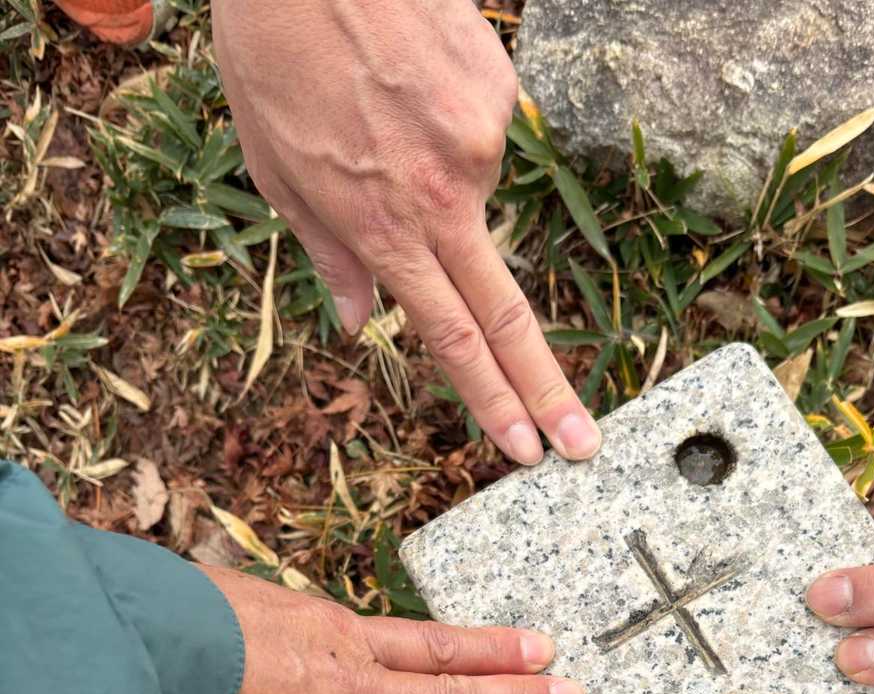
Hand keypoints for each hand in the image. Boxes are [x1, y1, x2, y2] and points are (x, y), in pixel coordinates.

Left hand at [211, 0, 600, 467]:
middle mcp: (445, 194)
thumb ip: (327, 250)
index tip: (527, 449)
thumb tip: (356, 318)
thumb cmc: (274, 49)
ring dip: (438, 176)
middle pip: (509, 316)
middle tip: (585, 440)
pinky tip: (409, 78)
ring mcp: (482, 141)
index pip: (453, 337)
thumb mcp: (274, 167)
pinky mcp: (502, 90)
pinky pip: (482, 130)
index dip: (492, 401)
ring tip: (380, 110)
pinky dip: (449, 123)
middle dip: (547, 388)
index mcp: (383, 226)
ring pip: (474, 191)